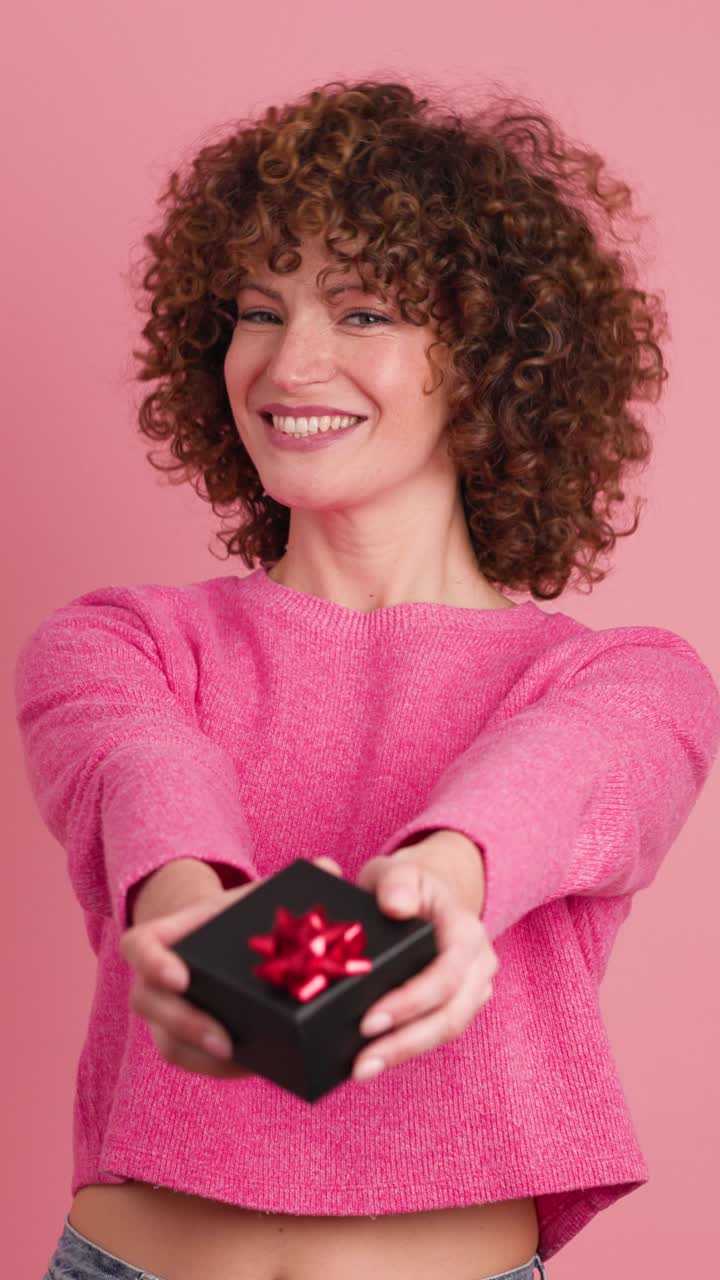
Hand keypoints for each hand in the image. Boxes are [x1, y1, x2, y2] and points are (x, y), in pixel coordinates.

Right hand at [119, 856, 343, 1078]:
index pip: (137, 946)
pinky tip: (252, 1067)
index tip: (181, 976)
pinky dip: (218, 1068)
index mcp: (165, 936)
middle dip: (184, 1024)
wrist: (221, 941)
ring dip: (202, 1057)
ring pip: (167, 1043)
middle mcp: (156, 979)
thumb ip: (286, 885)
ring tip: (241, 1060)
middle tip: (225, 1040)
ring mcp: (165, 1014)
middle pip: (147, 1003)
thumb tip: (328, 867)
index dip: (151, 962)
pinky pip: (190, 1061)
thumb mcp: (253, 897)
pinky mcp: (184, 1041)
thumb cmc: (236, 917)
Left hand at [351, 850, 498, 1081]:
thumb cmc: (406, 885)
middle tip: (362, 1062)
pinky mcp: (458, 1005)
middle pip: (451, 1014)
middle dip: (406, 1042)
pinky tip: (374, 1060)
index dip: (411, 1001)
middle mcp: (479, 962)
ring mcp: (474, 987)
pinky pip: (437, 1033)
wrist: (426, 892)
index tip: (369, 1020)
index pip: (447, 974)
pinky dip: (407, 1049)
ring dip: (405, 1053)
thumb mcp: (398, 871)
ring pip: (447, 1030)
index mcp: (466, 930)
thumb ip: (396, 882)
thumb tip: (395, 906)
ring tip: (363, 1069)